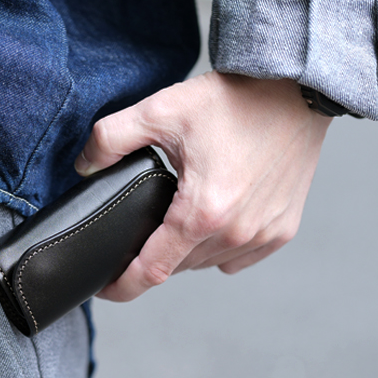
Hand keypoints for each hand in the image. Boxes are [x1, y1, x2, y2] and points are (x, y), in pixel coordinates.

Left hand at [75, 71, 331, 301]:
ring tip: (178, 215)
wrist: (294, 90)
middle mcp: (237, 232)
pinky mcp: (283, 230)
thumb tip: (83, 167)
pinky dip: (219, 246)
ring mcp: (263, 234)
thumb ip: (110, 138)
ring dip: (186, 250)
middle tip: (141, 226)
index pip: (151, 271)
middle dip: (153, 255)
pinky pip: (237, 256)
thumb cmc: (234, 100)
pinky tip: (214, 218)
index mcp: (203, 212)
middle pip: (178, 266)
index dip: (122, 286)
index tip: (105, 288)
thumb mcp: (160, 109)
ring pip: (207, 262)